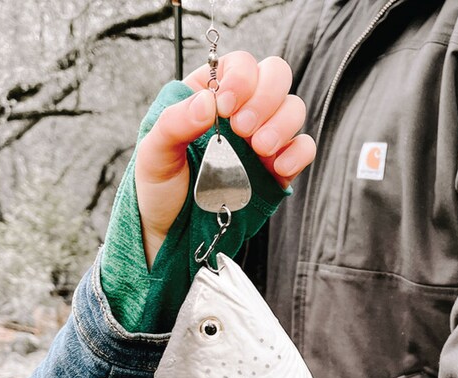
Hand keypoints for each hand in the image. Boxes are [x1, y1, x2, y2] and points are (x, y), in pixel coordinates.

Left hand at [135, 53, 314, 263]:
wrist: (173, 233)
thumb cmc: (160, 188)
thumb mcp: (154, 153)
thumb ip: (174, 123)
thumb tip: (208, 102)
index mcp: (209, 95)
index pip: (240, 65)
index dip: (240, 78)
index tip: (225, 107)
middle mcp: (241, 111)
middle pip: (276, 76)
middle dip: (265, 98)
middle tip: (243, 129)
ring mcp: (263, 139)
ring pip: (294, 109)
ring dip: (282, 124)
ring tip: (259, 150)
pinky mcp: (278, 169)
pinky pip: (304, 148)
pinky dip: (298, 153)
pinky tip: (277, 168)